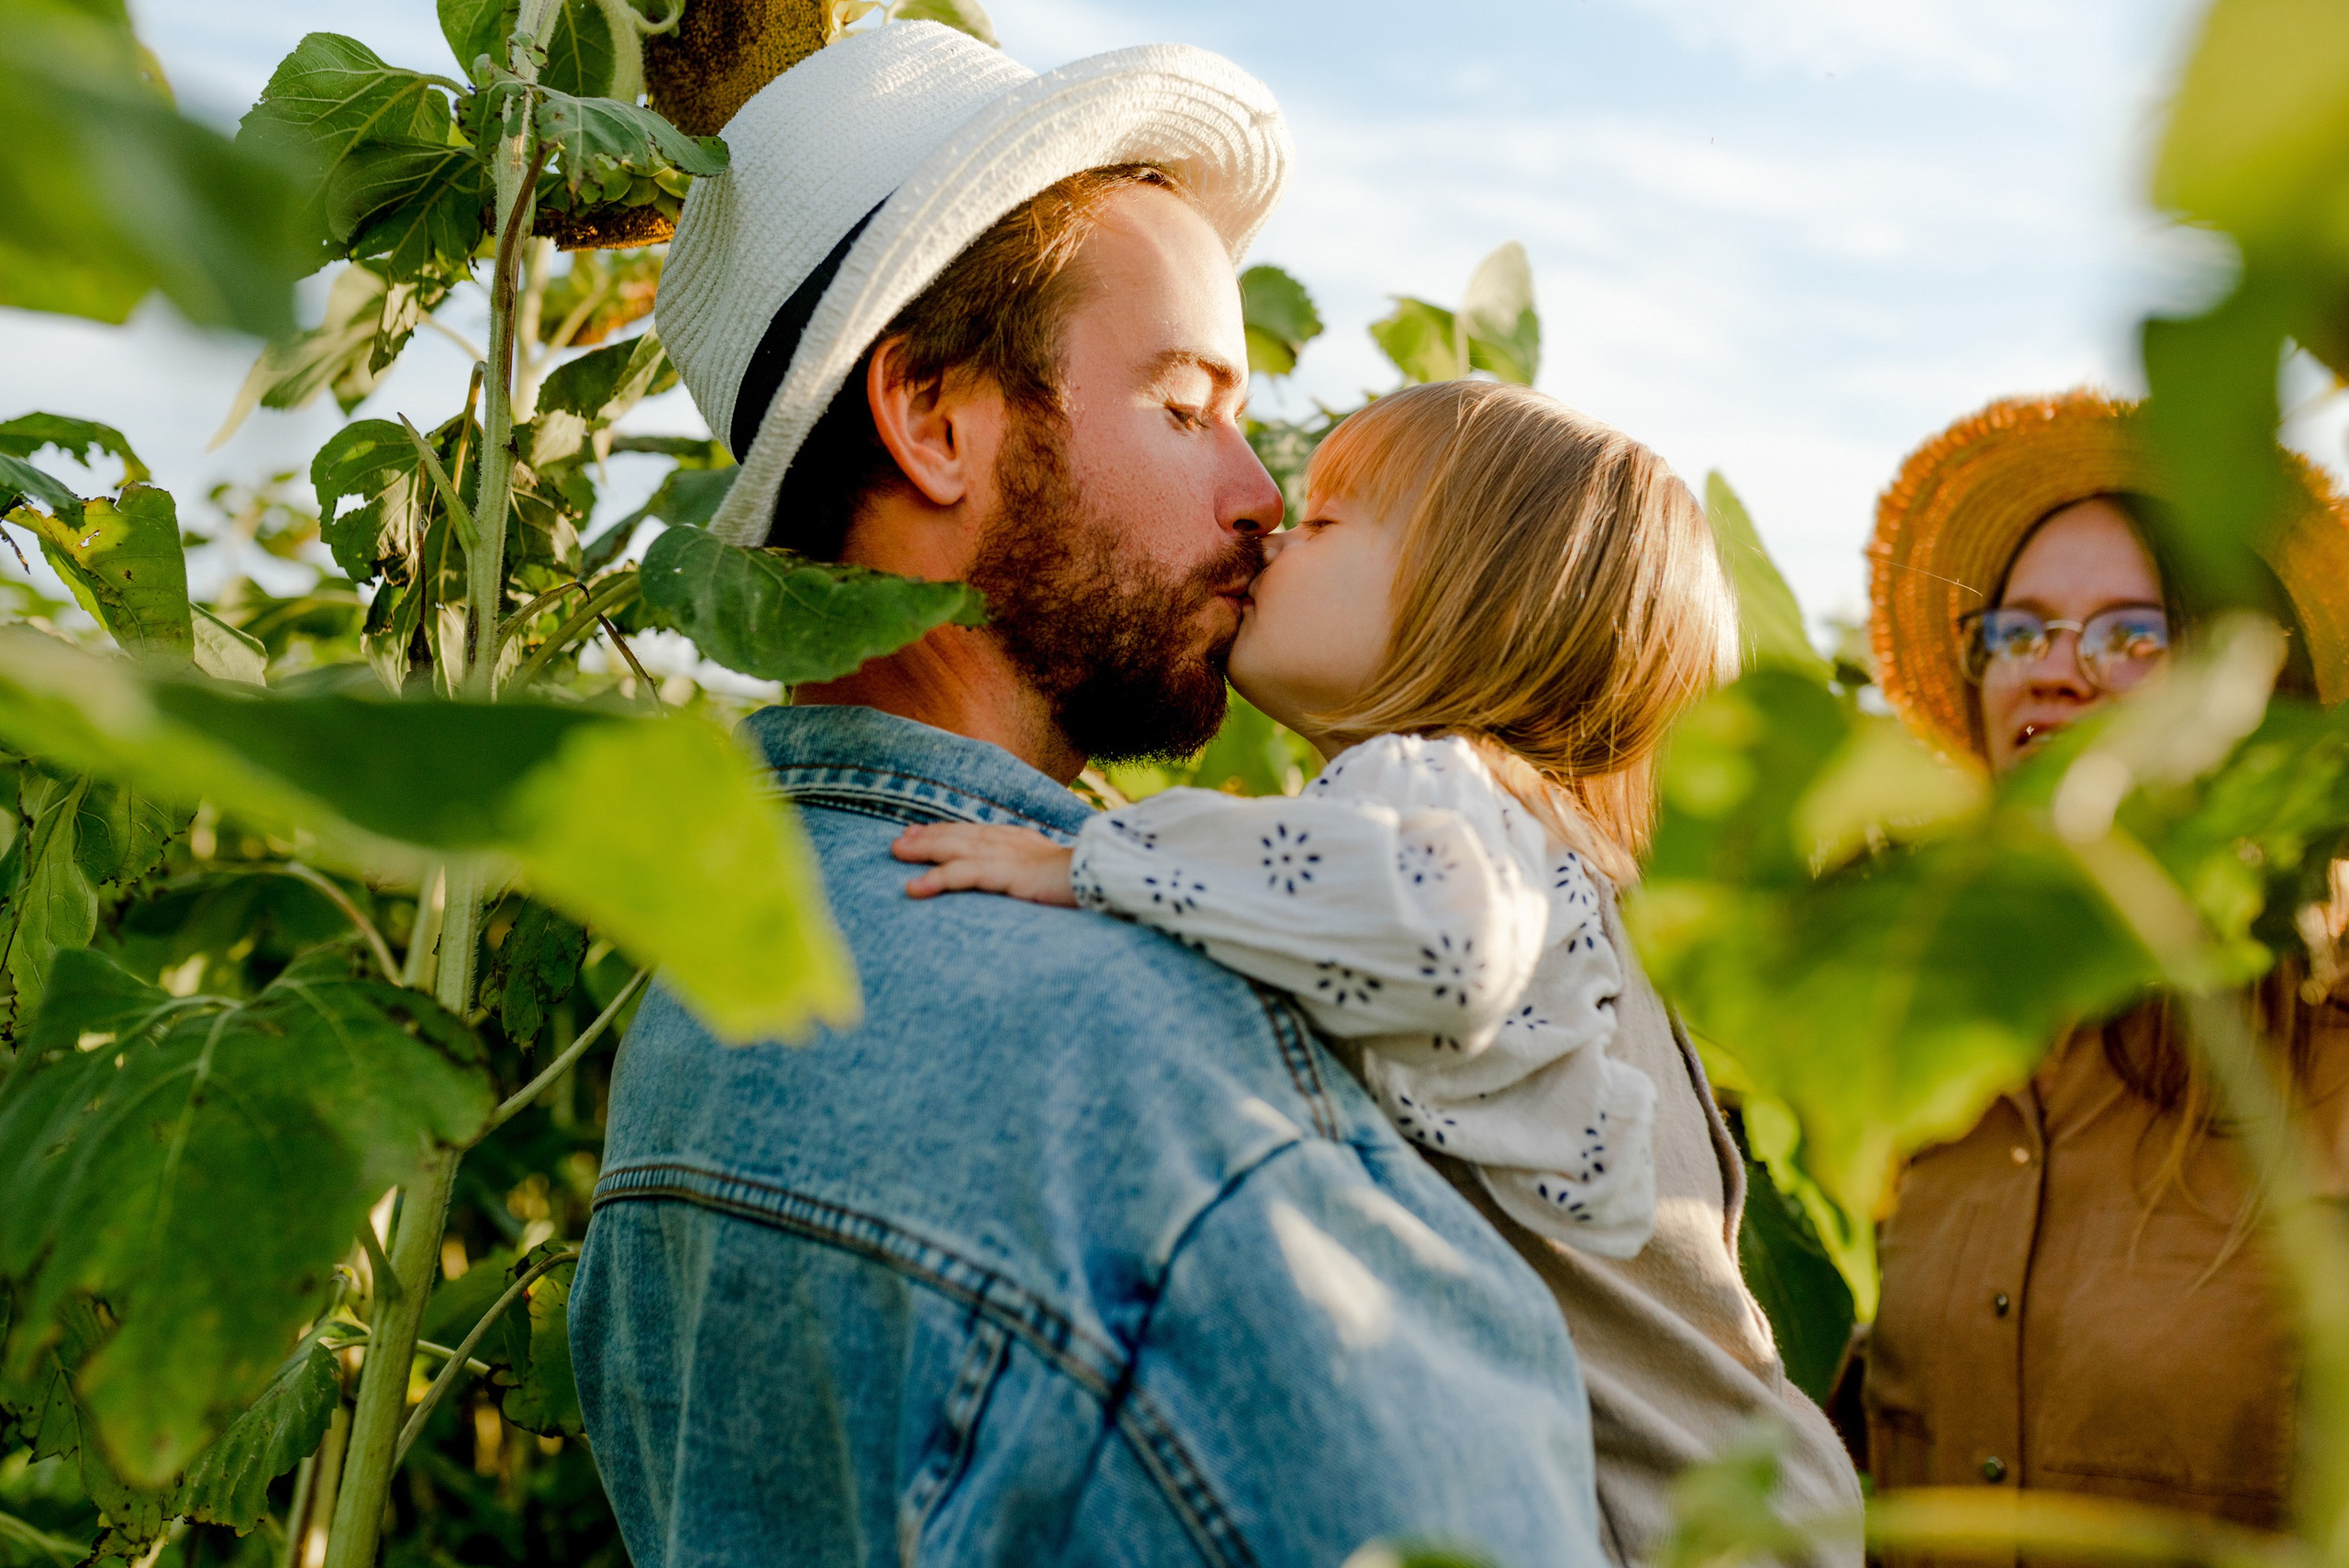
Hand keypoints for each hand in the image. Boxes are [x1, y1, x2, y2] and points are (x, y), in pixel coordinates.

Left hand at [891, 822, 1078, 905]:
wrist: (1106, 877)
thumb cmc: (1086, 879)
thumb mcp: (1053, 872)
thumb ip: (1033, 872)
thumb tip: (1026, 879)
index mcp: (1020, 841)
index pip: (976, 832)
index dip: (947, 831)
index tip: (921, 831)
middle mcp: (1009, 842)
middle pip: (960, 834)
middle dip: (928, 835)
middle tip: (900, 839)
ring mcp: (1006, 856)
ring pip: (954, 848)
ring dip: (924, 850)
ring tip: (896, 852)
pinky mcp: (1005, 873)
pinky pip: (962, 875)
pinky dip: (936, 879)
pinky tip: (913, 888)